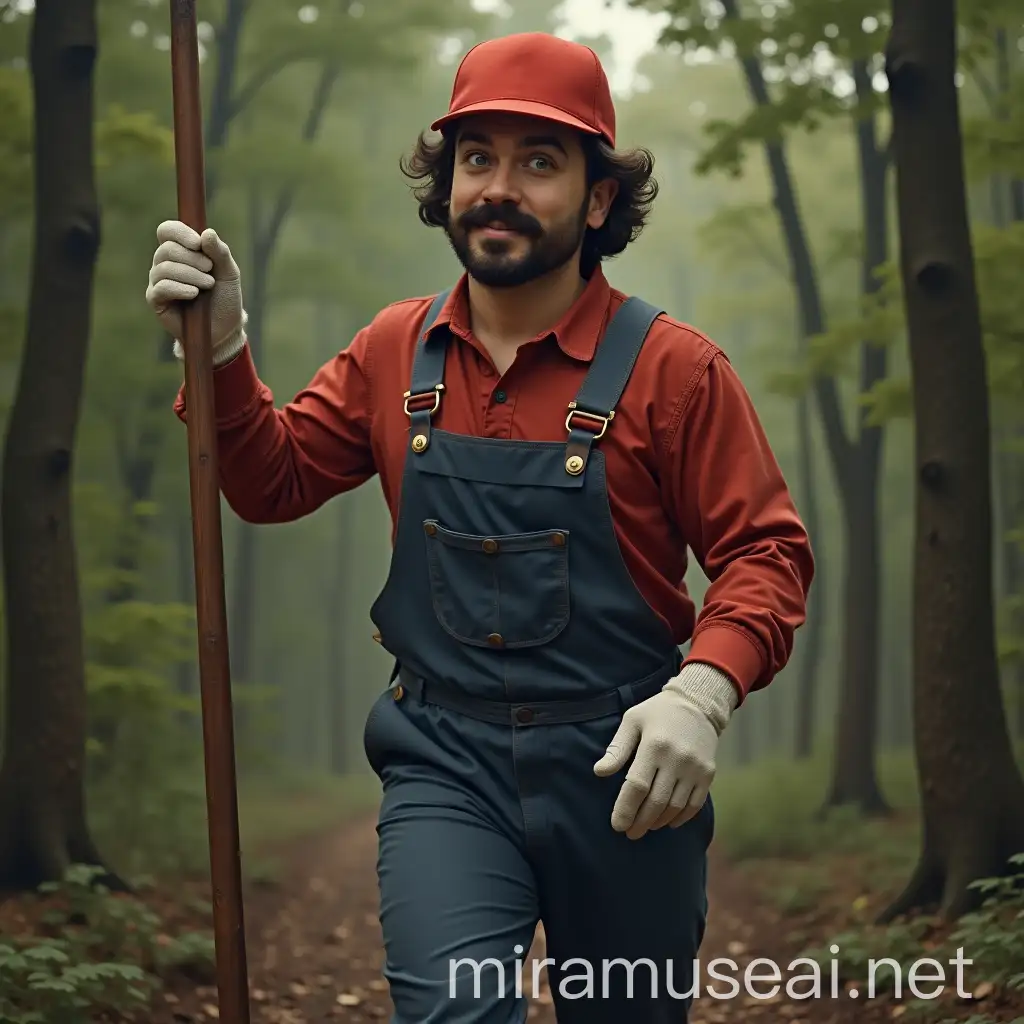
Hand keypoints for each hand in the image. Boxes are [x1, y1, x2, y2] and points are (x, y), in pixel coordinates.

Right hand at [145, 219, 246, 364]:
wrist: (224, 329)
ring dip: (190, 274)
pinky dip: (179, 288)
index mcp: (181, 251)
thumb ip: (220, 252)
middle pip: (167, 249)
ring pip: (164, 268)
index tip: (198, 243)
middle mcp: (165, 263)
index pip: (167, 231)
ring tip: (208, 284)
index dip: (179, 232)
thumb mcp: (229, 273)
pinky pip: (161, 287)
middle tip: (210, 270)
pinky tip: (194, 293)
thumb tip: (207, 232)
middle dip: (192, 258)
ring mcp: (158, 281)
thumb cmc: (225, 297)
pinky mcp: (156, 300)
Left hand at [593, 662, 738, 839]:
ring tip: (645, 826)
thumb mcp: (632, 721)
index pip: (637, 785)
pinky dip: (680, 817)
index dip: (625, 809)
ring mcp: (695, 768)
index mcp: (654, 745)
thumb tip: (600, 772)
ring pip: (675, 806)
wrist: (698, 703)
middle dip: (640, 822)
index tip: (617, 825)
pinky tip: (667, 822)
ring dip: (658, 821)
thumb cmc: (657, 712)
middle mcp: (677, 759)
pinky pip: (694, 804)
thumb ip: (617, 748)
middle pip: (656, 801)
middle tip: (629, 833)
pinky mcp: (708, 773)